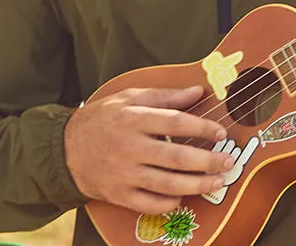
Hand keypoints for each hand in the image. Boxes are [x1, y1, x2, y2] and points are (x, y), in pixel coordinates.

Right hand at [64, 85, 233, 214]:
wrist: (67, 148)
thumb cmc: (103, 118)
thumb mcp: (130, 97)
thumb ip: (165, 95)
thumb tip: (197, 92)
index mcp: (133, 117)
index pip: (175, 121)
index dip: (201, 127)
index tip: (220, 132)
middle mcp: (130, 146)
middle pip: (176, 156)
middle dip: (208, 161)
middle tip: (228, 161)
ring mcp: (124, 173)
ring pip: (168, 184)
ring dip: (197, 185)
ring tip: (217, 182)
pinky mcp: (119, 194)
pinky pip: (151, 204)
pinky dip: (170, 203)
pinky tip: (183, 196)